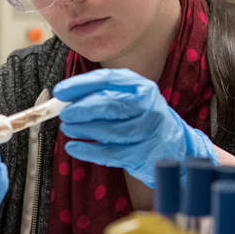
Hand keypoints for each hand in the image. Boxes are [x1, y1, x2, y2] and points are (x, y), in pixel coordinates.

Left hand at [54, 68, 217, 187]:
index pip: (107, 80)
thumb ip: (98, 96)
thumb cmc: (140, 118)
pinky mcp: (145, 154)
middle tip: (64, 114)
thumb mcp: (126, 100)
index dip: (80, 85)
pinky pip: (111, 153)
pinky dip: (88, 150)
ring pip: (110, 130)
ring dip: (83, 129)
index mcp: (140, 86)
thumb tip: (62, 99)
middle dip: (81, 109)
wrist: (175, 146)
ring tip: (67, 129)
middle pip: (109, 104)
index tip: (59, 91)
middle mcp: (148, 105)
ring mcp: (150, 130)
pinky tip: (73, 147)